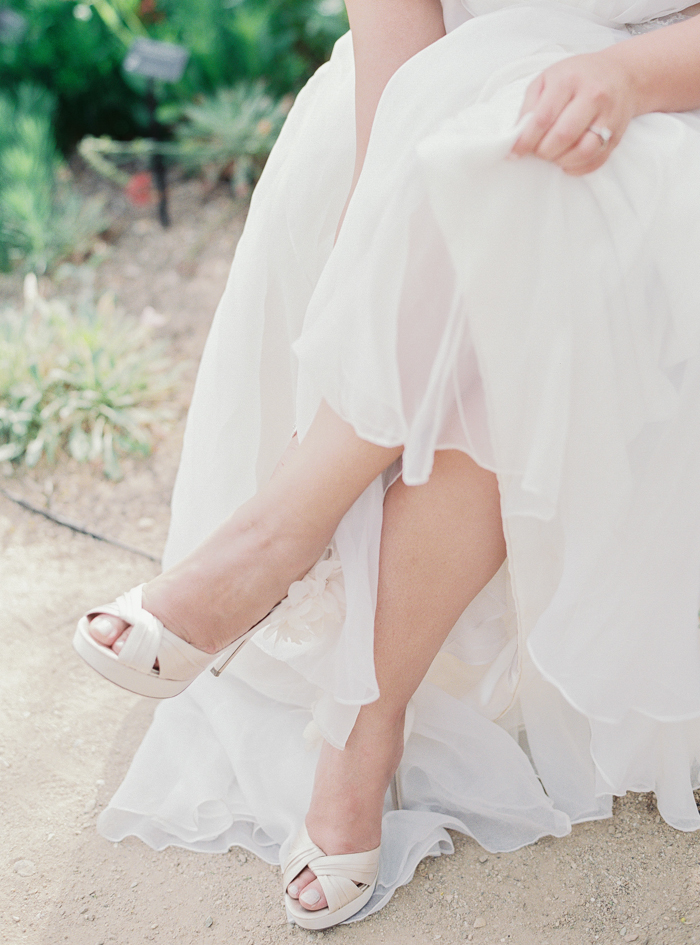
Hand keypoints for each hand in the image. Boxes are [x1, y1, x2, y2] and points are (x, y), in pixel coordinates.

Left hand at [511, 49, 637, 174]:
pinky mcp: (618, 134)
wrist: (621, 74)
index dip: (525, 140)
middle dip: (543, 152)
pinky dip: (578, 168)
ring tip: (553, 156)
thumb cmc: (577, 77)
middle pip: (563, 136)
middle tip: (537, 151)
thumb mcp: (547, 79)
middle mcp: (592, 96)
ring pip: (583, 151)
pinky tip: (568, 162)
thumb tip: (517, 135)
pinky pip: (597, 160)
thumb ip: (530, 105)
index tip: (515, 152)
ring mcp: (609, 116)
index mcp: (569, 80)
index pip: (543, 118)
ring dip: (561, 161)